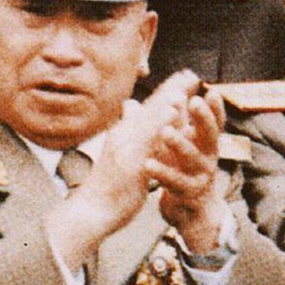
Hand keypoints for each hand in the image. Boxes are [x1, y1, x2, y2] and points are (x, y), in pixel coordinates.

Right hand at [45, 74, 193, 271]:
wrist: (93, 211)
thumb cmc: (109, 184)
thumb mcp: (120, 152)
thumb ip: (129, 128)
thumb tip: (131, 104)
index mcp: (125, 134)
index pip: (148, 108)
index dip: (167, 91)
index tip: (185, 77)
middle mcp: (124, 135)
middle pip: (150, 108)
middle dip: (172, 89)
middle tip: (191, 74)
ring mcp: (126, 147)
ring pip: (150, 120)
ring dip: (168, 100)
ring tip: (185, 84)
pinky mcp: (130, 162)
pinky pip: (149, 140)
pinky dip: (161, 124)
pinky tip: (174, 113)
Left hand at [147, 80, 231, 253]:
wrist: (190, 211)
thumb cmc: (185, 171)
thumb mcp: (185, 145)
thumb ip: (179, 121)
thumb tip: (174, 92)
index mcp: (206, 144)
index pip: (213, 123)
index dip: (215, 109)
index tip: (212, 92)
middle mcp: (209, 158)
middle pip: (210, 136)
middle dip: (203, 118)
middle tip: (194, 101)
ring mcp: (201, 177)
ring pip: (192, 158)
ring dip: (179, 144)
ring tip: (165, 132)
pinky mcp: (188, 193)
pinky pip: (175, 182)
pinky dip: (162, 172)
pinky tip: (148, 163)